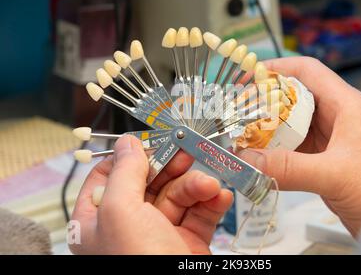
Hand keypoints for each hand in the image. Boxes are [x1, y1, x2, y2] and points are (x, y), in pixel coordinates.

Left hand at [70, 135, 232, 254]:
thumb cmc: (137, 262)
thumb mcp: (120, 211)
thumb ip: (124, 172)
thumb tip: (128, 143)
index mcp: (99, 219)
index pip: (108, 176)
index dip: (130, 156)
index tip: (152, 140)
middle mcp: (128, 225)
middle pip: (150, 181)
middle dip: (172, 166)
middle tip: (189, 152)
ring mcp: (159, 233)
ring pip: (179, 194)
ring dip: (198, 186)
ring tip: (211, 185)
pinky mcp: (187, 242)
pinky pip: (200, 213)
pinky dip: (212, 202)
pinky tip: (220, 197)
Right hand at [238, 57, 360, 236]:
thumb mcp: (333, 174)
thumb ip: (287, 167)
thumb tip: (245, 160)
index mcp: (346, 105)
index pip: (307, 71)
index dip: (276, 68)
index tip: (247, 76)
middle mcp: (339, 117)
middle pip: (295, 98)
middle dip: (265, 103)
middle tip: (238, 111)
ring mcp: (333, 140)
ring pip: (294, 125)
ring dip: (269, 131)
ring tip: (242, 136)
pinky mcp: (328, 162)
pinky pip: (296, 149)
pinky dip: (277, 152)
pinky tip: (260, 159)